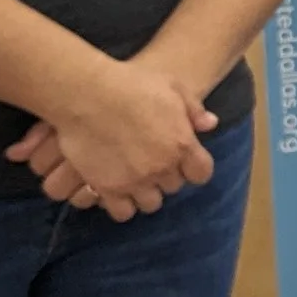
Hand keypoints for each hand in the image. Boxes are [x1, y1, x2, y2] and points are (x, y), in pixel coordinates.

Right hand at [5, 57, 218, 218]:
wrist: (84, 94)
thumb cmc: (129, 83)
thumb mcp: (171, 86)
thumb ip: (193, 108)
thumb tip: (211, 125)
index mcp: (181, 144)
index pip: (202, 173)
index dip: (194, 167)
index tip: (184, 160)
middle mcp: (162, 168)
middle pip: (174, 186)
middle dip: (166, 175)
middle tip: (152, 161)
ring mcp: (134, 181)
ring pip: (151, 203)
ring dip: (145, 192)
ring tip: (134, 178)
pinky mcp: (107, 189)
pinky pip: (123, 212)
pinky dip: (121, 204)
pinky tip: (116, 189)